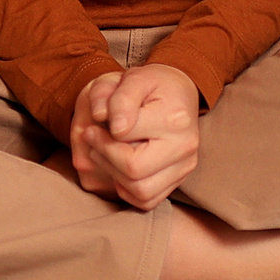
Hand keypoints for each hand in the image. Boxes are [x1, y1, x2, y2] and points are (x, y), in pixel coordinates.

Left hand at [68, 63, 201, 208]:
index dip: (101, 134)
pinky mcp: (179, 179)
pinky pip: (147, 201)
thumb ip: (116, 97)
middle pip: (134, 171)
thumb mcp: (133, 78)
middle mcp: (185, 146)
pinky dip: (128, 189)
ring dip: (114, 175)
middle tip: (94, 139)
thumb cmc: (153, 86)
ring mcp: (185, 166)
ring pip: (140, 192)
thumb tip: (105, 120)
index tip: (94, 123)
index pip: (124, 138)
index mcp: (174, 118)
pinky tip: (121, 167)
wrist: (180, 93)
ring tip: (106, 152)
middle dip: (105, 157)